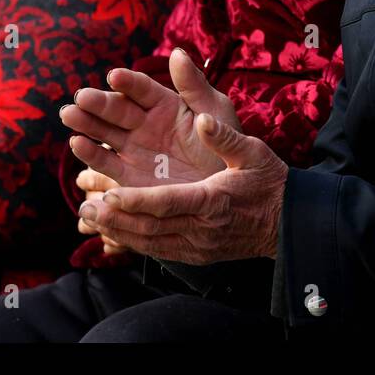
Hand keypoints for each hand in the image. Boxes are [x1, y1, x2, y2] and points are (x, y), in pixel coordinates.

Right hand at [61, 49, 241, 187]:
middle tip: (81, 97)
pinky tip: (77, 143)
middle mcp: (143, 123)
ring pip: (104, 132)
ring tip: (69, 114)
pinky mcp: (127, 176)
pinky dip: (90, 153)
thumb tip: (177, 52)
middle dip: (98, 102)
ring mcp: (133, 148)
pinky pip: (106, 163)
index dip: (128, 82)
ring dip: (85, 123)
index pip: (141, 89)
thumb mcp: (215, 112)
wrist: (227, 193)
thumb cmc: (226, 147)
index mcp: (164, 103)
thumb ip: (194, 85)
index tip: (114, 77)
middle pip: (116, 109)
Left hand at [76, 113, 288, 264]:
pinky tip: (114, 230)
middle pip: (151, 228)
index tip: (110, 193)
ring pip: (150, 243)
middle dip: (116, 218)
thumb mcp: (253, 152)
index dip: (137, 201)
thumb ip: (225, 136)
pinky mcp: (197, 255)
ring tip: (89, 217)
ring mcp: (199, 246)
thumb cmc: (269, 182)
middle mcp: (202, 228)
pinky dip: (133, 241)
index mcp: (213, 200)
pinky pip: (159, 251)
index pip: (167, 203)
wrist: (289, 223)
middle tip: (85, 206)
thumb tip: (202, 119)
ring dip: (118, 231)